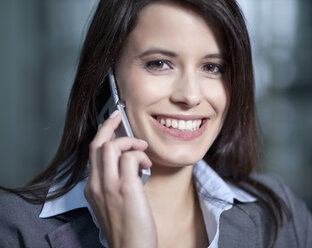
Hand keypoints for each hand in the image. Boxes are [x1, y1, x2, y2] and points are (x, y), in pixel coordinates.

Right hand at [85, 110, 156, 247]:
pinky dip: (139, 155)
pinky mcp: (125, 188)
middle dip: (109, 125)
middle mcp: (97, 184)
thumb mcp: (112, 204)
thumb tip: (130, 167)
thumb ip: (114, 184)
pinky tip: (147, 165)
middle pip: (97, 144)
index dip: (102, 134)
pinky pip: (130, 158)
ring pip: (111, 147)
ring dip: (129, 142)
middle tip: (120, 116)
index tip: (111, 122)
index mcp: (92, 188)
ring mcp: (109, 185)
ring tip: (142, 150)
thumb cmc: (127, 230)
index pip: (93, 153)